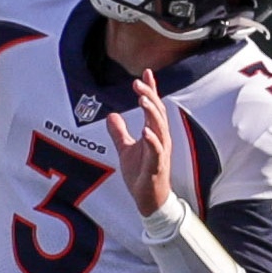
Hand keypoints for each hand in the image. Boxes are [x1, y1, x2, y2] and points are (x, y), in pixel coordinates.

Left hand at [105, 69, 171, 216]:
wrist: (149, 200)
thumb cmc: (142, 174)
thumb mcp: (125, 150)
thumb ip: (119, 132)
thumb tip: (111, 115)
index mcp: (153, 133)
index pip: (153, 107)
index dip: (151, 90)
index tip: (146, 72)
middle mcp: (160, 140)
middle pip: (157, 113)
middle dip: (149, 96)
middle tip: (138, 82)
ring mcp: (160, 153)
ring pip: (159, 129)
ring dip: (152, 113)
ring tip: (142, 99)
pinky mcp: (157, 167)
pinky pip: (157, 152)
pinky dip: (152, 141)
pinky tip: (146, 131)